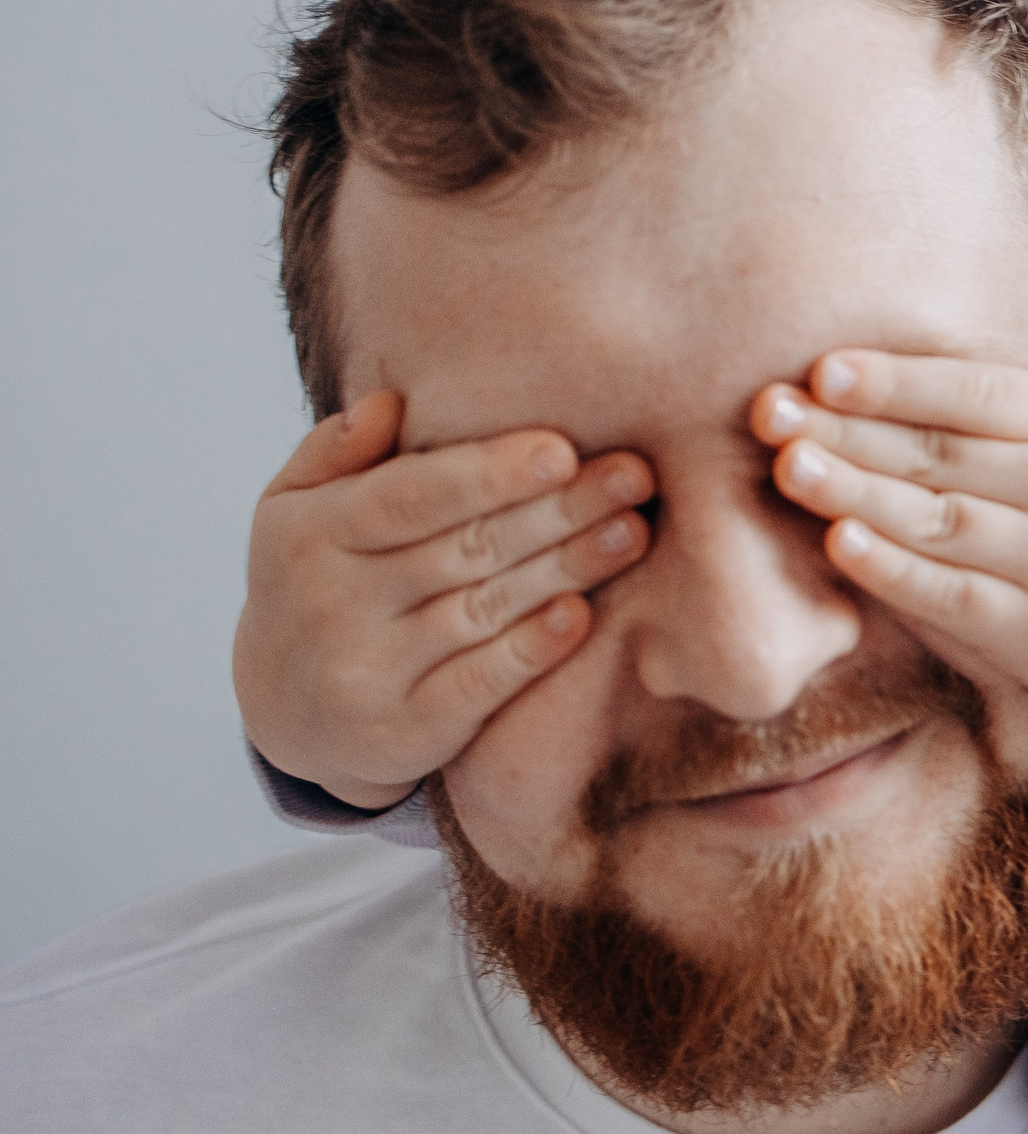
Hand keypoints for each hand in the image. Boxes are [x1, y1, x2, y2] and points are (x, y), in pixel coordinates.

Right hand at [233, 391, 655, 809]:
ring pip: (487, 609)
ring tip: (635, 530)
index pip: (408, 497)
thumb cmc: (317, 579)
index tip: (563, 449)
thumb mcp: (294, 509)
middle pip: (466, 549)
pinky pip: (482, 683)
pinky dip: (534, 648)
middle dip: (558, 510)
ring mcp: (367, 673)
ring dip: (570, 567)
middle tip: (635, 476)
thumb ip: (337, 452)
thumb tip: (390, 402)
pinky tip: (583, 613)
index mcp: (310, 534)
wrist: (286, 711)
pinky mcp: (406, 730)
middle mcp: (332, 604)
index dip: (488, 473)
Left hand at [752, 270, 1027, 802]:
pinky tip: (840, 544)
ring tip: (784, 465)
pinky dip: (894, 570)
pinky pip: (953, 596)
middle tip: (766, 408)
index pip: (982, 391)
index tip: (825, 367)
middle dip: (848, 429)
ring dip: (854, 490)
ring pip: (938, 518)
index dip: (900, 379)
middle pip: (943, 450)